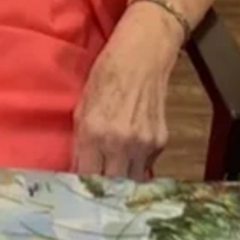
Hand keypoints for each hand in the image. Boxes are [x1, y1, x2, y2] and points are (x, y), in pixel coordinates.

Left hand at [72, 3, 182, 179]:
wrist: (143, 53)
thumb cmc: (107, 73)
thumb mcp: (83, 106)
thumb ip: (81, 141)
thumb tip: (79, 170)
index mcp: (93, 132)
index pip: (85, 178)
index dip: (82, 184)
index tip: (81, 184)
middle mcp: (118, 142)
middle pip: (109, 186)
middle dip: (102, 185)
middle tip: (99, 178)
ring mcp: (142, 143)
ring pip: (130, 181)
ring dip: (122, 177)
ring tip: (116, 165)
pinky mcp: (160, 141)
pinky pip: (146, 165)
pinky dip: (138, 161)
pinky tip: (132, 145)